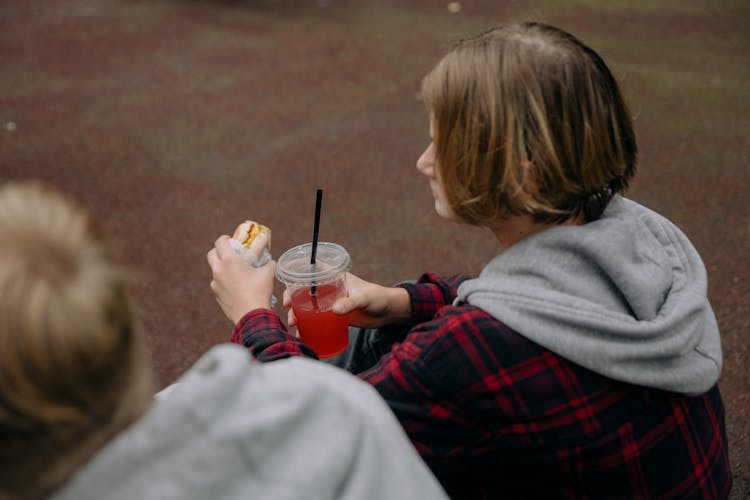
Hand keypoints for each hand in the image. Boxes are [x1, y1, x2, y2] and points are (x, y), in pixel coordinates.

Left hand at [207, 235, 275, 323]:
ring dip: (222, 268)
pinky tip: (235, 288)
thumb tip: (270, 262)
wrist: (251, 314)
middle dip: (218, 251)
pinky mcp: (216, 295)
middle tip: (229, 253)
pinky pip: (218, 284)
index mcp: (229, 260)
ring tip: (235, 273)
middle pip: (211, 254)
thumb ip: (269, 264)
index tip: (230, 240)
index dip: (224, 238)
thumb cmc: (259, 291)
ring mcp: (215, 283)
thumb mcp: (267, 274)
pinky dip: (224, 282)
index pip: (220, 242)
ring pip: (215, 271)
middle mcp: (218, 270)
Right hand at [282, 272, 410, 328]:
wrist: (388, 313)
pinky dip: (308, 326)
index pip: (313, 268)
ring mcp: (330, 303)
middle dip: (291, 296)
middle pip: (304, 289)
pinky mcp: (333, 316)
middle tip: (287, 306)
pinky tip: (301, 334)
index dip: (298, 269)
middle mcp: (329, 289)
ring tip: (293, 323)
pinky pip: (316, 320)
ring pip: (308, 306)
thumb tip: (334, 310)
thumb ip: (350, 303)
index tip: (286, 276)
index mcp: (335, 277)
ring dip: (297, 313)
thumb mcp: (363, 298)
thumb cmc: (378, 297)